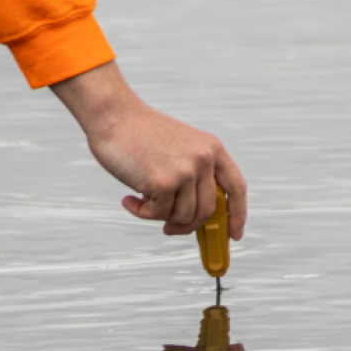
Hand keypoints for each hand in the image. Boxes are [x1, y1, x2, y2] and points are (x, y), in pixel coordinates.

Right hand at [50, 62, 245, 237]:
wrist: (113, 116)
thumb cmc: (139, 134)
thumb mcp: (180, 149)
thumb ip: (194, 175)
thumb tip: (196, 215)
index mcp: (212, 149)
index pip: (236, 188)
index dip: (237, 215)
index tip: (234, 234)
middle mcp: (204, 159)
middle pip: (206, 211)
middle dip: (186, 225)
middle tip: (168, 227)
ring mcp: (185, 171)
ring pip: (183, 217)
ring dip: (159, 216)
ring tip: (141, 201)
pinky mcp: (164, 183)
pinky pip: (158, 215)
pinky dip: (141, 212)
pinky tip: (130, 198)